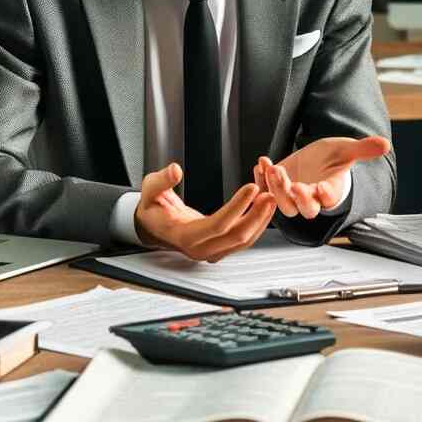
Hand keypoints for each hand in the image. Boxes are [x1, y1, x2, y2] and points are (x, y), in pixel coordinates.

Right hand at [134, 162, 275, 261]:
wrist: (153, 227)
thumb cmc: (153, 209)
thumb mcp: (150, 190)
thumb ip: (161, 180)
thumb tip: (175, 170)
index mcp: (184, 235)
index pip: (217, 225)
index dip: (237, 206)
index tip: (251, 188)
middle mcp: (200, 248)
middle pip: (236, 237)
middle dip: (257, 215)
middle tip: (270, 193)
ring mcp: (212, 251)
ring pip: (244, 240)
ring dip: (261, 219)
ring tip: (271, 196)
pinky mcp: (220, 248)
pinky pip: (244, 238)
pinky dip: (256, 222)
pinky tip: (262, 204)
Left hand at [253, 135, 390, 219]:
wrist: (316, 160)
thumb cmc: (333, 157)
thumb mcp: (347, 150)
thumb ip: (363, 149)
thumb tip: (386, 144)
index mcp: (330, 191)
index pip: (329, 199)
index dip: (325, 195)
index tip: (321, 187)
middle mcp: (311, 198)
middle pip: (304, 208)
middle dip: (297, 198)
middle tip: (293, 184)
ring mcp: (291, 196)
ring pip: (282, 203)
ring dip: (276, 188)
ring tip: (272, 168)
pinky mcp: (275, 189)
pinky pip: (265, 190)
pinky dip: (261, 179)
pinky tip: (262, 162)